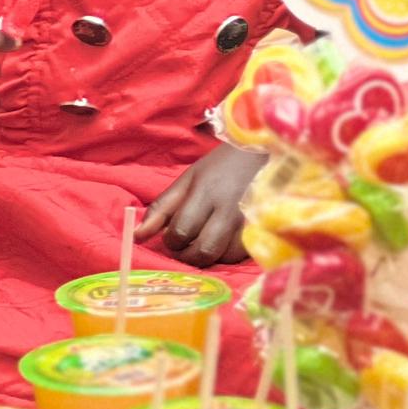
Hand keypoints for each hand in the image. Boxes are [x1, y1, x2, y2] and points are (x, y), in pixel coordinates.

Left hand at [135, 146, 264, 265]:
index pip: (181, 232)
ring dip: (209, 255)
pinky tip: (225, 242)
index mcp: (206, 192)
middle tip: (186, 245)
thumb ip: (162, 207)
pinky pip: (241, 255)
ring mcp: (250, 220)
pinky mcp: (265, 228)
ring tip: (206, 242)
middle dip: (187, 254)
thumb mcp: (190, 178)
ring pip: (222, 257)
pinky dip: (228, 254)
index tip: (174, 234)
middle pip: (202, 251)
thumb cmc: (225, 164)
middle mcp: (229, 209)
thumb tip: (138, 235)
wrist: (269, 152)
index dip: (171, 240)